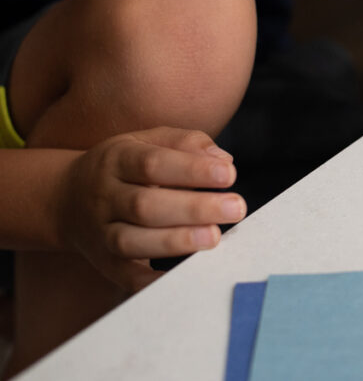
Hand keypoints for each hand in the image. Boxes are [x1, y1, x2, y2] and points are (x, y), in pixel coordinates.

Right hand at [55, 127, 245, 291]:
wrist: (67, 199)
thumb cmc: (126, 167)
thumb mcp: (148, 141)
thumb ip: (186, 143)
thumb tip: (223, 160)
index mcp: (117, 159)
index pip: (153, 163)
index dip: (192, 170)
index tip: (229, 175)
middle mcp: (105, 196)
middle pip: (145, 205)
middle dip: (194, 208)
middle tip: (235, 208)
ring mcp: (100, 232)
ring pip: (131, 241)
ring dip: (175, 242)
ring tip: (214, 237)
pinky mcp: (105, 263)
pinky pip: (127, 276)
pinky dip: (156, 280)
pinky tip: (187, 274)